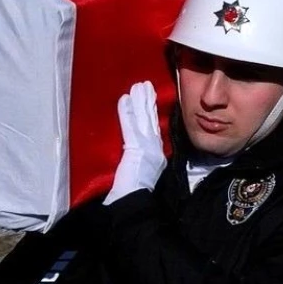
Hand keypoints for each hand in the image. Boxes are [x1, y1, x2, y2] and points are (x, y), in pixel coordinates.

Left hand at [103, 82, 167, 204]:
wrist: (135, 199)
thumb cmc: (136, 191)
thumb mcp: (146, 173)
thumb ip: (146, 159)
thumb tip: (143, 151)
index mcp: (157, 153)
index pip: (155, 127)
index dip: (152, 111)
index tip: (151, 97)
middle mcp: (155, 146)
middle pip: (151, 118)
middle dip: (148, 100)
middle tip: (145, 84)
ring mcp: (146, 145)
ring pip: (143, 118)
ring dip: (140, 100)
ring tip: (138, 85)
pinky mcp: (136, 147)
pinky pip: (130, 125)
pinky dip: (127, 111)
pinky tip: (125, 98)